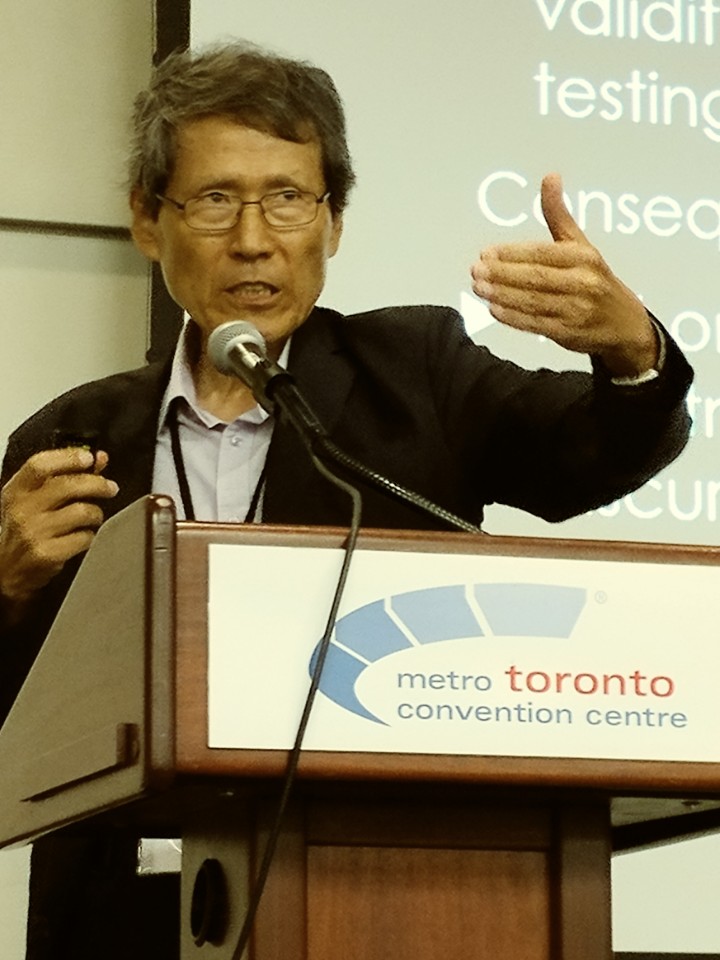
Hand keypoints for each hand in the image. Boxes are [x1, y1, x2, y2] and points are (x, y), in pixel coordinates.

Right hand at [0, 447, 118, 613]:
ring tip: (94, 517)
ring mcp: (33, 532)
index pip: (40, 465)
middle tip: (110, 487)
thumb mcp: (35, 499)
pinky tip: (83, 536)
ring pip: (81, 512)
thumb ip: (65, 476)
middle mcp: (22, 510)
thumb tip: (100, 458)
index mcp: (16, 491)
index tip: (89, 458)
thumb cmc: (26, 529)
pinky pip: (84, 537)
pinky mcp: (47, 554)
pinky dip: (90, 536)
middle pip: (67, 486)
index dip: (68, 457)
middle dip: (97, 484)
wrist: (7, 570)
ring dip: (96, 513)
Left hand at [470, 173, 657, 376]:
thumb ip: (559, 215)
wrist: (624, 324)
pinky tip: (494, 309)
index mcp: (584, 257)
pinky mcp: (569, 333)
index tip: (486, 252)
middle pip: (534, 277)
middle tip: (475, 270)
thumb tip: (549, 177)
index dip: (511, 253)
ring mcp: (576, 310)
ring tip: (478, 287)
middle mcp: (583, 282)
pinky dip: (513, 317)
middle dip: (501, 274)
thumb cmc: (596, 280)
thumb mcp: (581, 244)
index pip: (541, 253)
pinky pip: (536, 324)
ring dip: (501, 295)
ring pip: (532, 301)